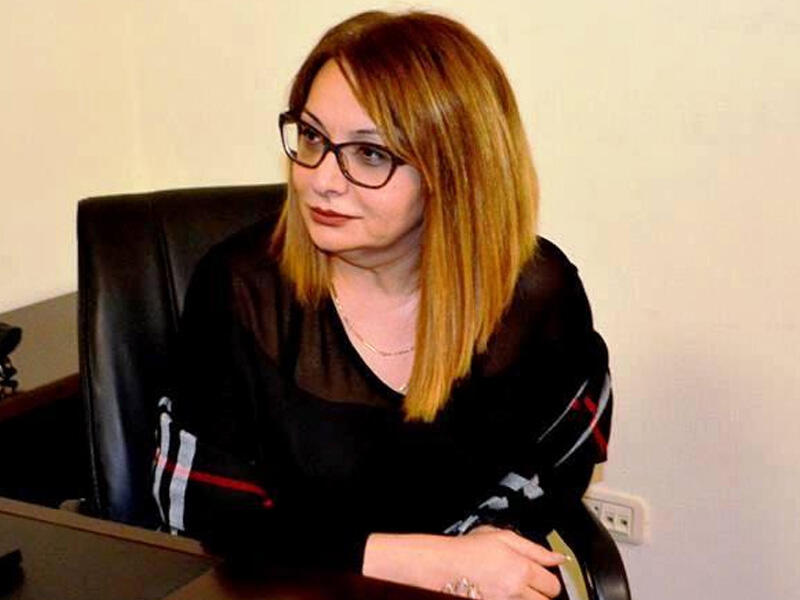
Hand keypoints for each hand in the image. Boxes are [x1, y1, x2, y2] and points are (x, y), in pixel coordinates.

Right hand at [363, 528, 565, 599]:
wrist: (440, 566)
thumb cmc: (467, 549)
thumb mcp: (502, 537)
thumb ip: (535, 549)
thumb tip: (558, 558)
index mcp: (522, 568)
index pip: (553, 584)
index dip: (547, 579)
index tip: (539, 576)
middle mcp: (516, 590)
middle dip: (538, 592)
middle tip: (523, 582)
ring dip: (525, 598)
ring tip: (510, 588)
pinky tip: (500, 592)